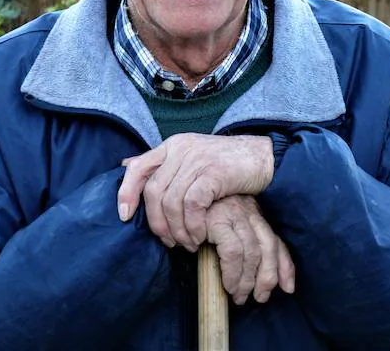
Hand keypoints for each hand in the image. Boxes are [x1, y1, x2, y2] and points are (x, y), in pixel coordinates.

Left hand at [117, 133, 274, 249]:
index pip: (138, 168)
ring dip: (177, 229)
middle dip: (157, 222)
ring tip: (188, 243)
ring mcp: (197, 159)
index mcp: (172, 146)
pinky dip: (193, 225)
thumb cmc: (228, 165)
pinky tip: (201, 236)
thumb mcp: (193, 160)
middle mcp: (181, 149)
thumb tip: (126, 167)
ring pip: (172, 202)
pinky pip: (192, 205)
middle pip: (153, 191)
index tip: (124, 217)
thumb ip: (164, 166)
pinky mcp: (213, 172)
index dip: (126, 192)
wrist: (265, 159)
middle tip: (169, 241)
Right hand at [206, 195, 294, 304]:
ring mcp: (233, 212)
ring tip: (235, 294)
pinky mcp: (217, 217)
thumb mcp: (224, 231)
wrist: (176, 195)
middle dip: (265, 277)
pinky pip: (231, 250)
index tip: (286, 288)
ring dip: (244, 279)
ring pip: (251, 252)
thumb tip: (281, 283)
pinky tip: (221, 280)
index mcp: (252, 211)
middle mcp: (247, 210)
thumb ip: (246, 248)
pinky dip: (230, 270)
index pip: (275, 240)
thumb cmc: (197, 217)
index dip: (284, 266)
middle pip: (267, 246)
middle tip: (256, 298)